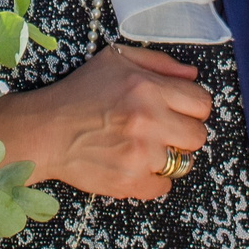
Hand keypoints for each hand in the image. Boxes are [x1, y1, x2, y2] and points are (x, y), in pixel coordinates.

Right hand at [0, 45, 213, 200]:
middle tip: (162, 130)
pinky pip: (164, 187)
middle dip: (183, 133)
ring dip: (167, 157)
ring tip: (144, 148)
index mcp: (149, 88)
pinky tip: (134, 165)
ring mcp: (141, 154)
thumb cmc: (79, 92)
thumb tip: (193, 76)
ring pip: (183, 163)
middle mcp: (149, 121)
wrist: (45, 130)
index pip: (202, 103)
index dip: (192, 107)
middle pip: (198, 136)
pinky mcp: (130, 181)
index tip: (178, 111)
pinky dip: (152, 180)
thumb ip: (159, 62)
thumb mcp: (115, 60)